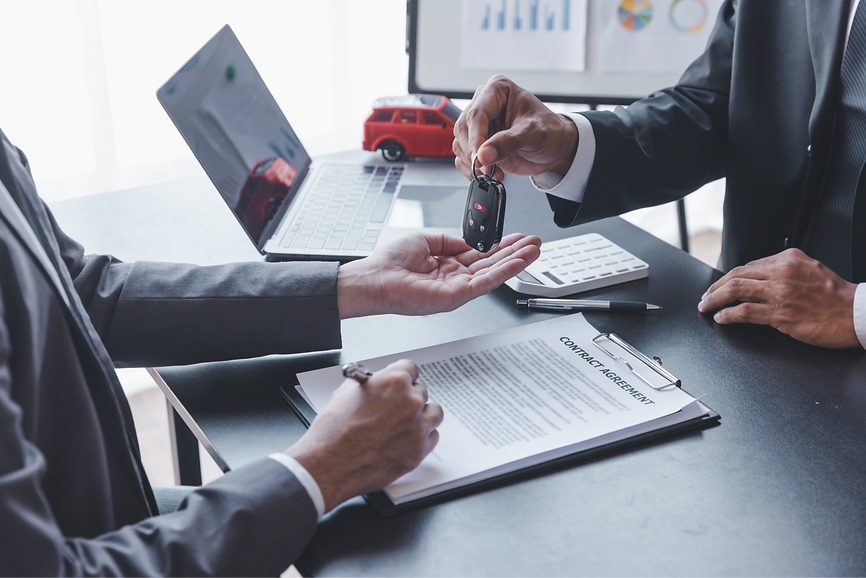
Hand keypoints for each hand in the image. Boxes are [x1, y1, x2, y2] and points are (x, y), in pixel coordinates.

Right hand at [285, 360, 442, 511]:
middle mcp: (411, 402)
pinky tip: (406, 439)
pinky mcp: (420, 451)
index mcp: (394, 382)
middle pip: (420, 391)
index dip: (401, 376)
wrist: (329, 465)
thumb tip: (377, 383)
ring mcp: (418, 427)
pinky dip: (422, 437)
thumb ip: (370, 383)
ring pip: (433, 412)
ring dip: (421, 415)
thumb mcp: (346, 393)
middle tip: (394, 408)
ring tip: (404, 423)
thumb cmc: (333, 431)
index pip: (410, 368)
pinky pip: (432, 437)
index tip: (399, 383)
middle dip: (408, 397)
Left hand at [336, 230, 540, 317]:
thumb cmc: (390, 262)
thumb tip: (469, 240)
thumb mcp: (426, 240)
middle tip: (535, 243)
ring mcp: (457, 289)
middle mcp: (454, 278)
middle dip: (515, 253)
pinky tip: (517, 262)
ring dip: (516, 261)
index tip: (517, 238)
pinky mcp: (456, 297)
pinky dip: (503, 272)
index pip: (480, 255)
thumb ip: (451, 240)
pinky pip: (485, 283)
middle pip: (492, 264)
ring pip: (493, 274)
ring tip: (535, 250)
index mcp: (447, 264)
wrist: (374, 278)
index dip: (500, 246)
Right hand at [453, 75, 577, 181]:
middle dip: (474, 153)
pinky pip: (462, 157)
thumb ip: (509, 142)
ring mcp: (479, 125)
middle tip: (487, 169)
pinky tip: (488, 174)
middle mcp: (484, 104)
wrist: (555, 148)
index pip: (476, 114)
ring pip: (460, 144)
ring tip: (493, 173)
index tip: (480, 159)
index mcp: (498, 90)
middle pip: (463, 129)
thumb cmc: (550, 132)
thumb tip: (484, 154)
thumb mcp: (534, 134)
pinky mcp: (477, 143)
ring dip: (473, 164)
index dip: (476, 139)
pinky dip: (472, 170)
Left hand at [697, 248, 859, 348]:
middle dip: (715, 287)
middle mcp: (781, 272)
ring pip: (735, 290)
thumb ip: (783, 272)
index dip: (728, 277)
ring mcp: (780, 293)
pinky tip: (721, 318)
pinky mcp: (780, 313)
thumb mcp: (809, 271)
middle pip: (736, 275)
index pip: (748, 265)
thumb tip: (755, 282)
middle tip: (705, 297)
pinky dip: (727, 314)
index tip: (719, 285)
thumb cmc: (835, 296)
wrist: (856, 314)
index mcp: (788, 259)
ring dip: (714, 299)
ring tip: (706, 307)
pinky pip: (744, 311)